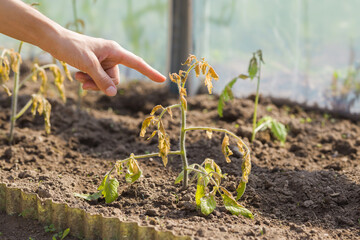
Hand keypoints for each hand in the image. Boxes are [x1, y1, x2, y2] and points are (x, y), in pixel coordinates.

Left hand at [51, 30, 165, 95]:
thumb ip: (101, 80)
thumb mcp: (87, 65)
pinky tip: (77, 74)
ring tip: (78, 77)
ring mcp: (103, 61)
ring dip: (92, 83)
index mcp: (115, 51)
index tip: (162, 79)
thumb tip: (113, 94)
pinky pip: (98, 79)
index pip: (137, 63)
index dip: (150, 72)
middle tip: (85, 82)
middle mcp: (111, 56)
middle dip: (101, 84)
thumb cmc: (71, 47)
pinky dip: (88, 80)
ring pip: (105, 82)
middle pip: (115, 80)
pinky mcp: (95, 65)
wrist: (54, 41)